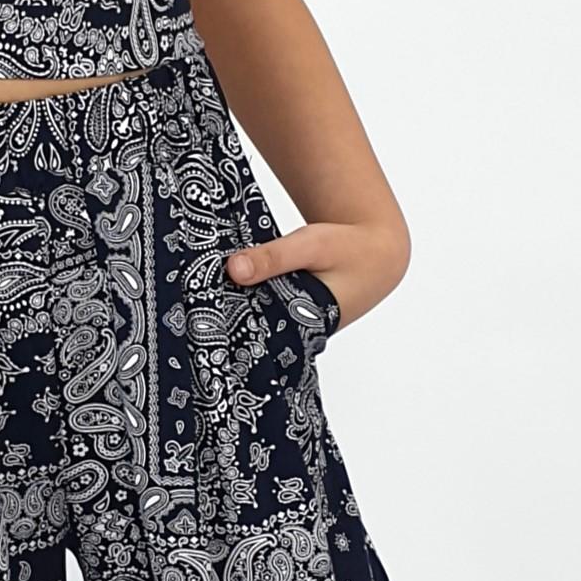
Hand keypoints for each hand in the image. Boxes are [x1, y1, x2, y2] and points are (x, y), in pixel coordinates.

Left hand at [224, 216, 408, 331]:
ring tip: (210, 295)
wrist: (379, 248)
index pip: (263, 336)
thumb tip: (232, 269)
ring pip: (267, 319)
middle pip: (262, 329)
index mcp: (311, 326)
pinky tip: (234, 287)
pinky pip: (273, 310)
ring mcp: (305, 326)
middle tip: (200, 303)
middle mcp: (307, 333)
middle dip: (236, 316)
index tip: (208, 314)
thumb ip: (273, 257)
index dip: (235, 324)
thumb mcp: (309, 245)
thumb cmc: (349, 248)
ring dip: (246, 305)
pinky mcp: (301, 314)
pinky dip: (258, 298)